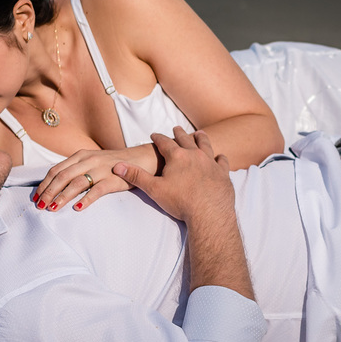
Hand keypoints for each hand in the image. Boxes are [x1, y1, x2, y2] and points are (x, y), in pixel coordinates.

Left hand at [33, 145, 157, 211]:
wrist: (142, 159)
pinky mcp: (114, 179)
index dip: (44, 184)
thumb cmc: (114, 163)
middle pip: (63, 177)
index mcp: (81, 155)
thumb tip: (55, 184)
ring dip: (62, 196)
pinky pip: (97, 190)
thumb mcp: (93, 161)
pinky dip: (86, 199)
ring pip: (76, 183)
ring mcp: (102, 169)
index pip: (56, 170)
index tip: (36, 197)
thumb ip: (76, 169)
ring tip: (53, 209)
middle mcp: (89, 160)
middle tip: (40, 206)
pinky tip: (77, 208)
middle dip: (49, 192)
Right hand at [116, 127, 233, 224]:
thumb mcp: (154, 189)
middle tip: (176, 128)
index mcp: (177, 156)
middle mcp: (195, 155)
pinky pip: (222, 161)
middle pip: (186, 139)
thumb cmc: (180, 202)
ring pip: (206, 145)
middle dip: (179, 133)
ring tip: (199, 133)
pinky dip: (220, 158)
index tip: (154, 134)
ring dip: (201, 138)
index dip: (158, 137)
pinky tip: (220, 157)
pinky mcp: (223, 173)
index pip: (164, 142)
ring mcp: (211, 162)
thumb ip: (137, 176)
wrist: (209, 213)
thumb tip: (117, 166)